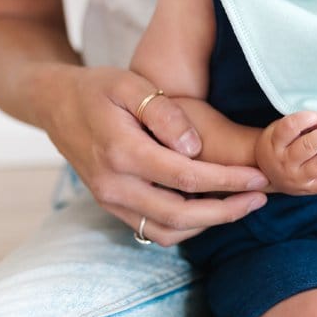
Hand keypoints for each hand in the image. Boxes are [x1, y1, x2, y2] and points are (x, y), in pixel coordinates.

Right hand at [42, 66, 269, 246]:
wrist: (55, 104)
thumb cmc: (99, 88)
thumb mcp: (130, 85)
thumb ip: (163, 113)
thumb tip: (194, 147)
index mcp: (121, 153)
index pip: (186, 178)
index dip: (227, 180)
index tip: (259, 177)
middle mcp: (114, 185)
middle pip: (181, 214)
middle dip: (227, 211)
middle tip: (261, 197)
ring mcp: (110, 201)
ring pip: (168, 231)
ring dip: (210, 224)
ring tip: (243, 204)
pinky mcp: (112, 207)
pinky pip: (154, 230)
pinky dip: (187, 227)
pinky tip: (212, 208)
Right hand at [253, 111, 316, 194]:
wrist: (265, 174)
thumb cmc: (277, 145)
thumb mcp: (278, 131)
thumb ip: (298, 125)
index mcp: (274, 143)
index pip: (288, 128)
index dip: (305, 119)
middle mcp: (285, 162)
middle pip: (307, 147)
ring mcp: (299, 178)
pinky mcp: (312, 188)